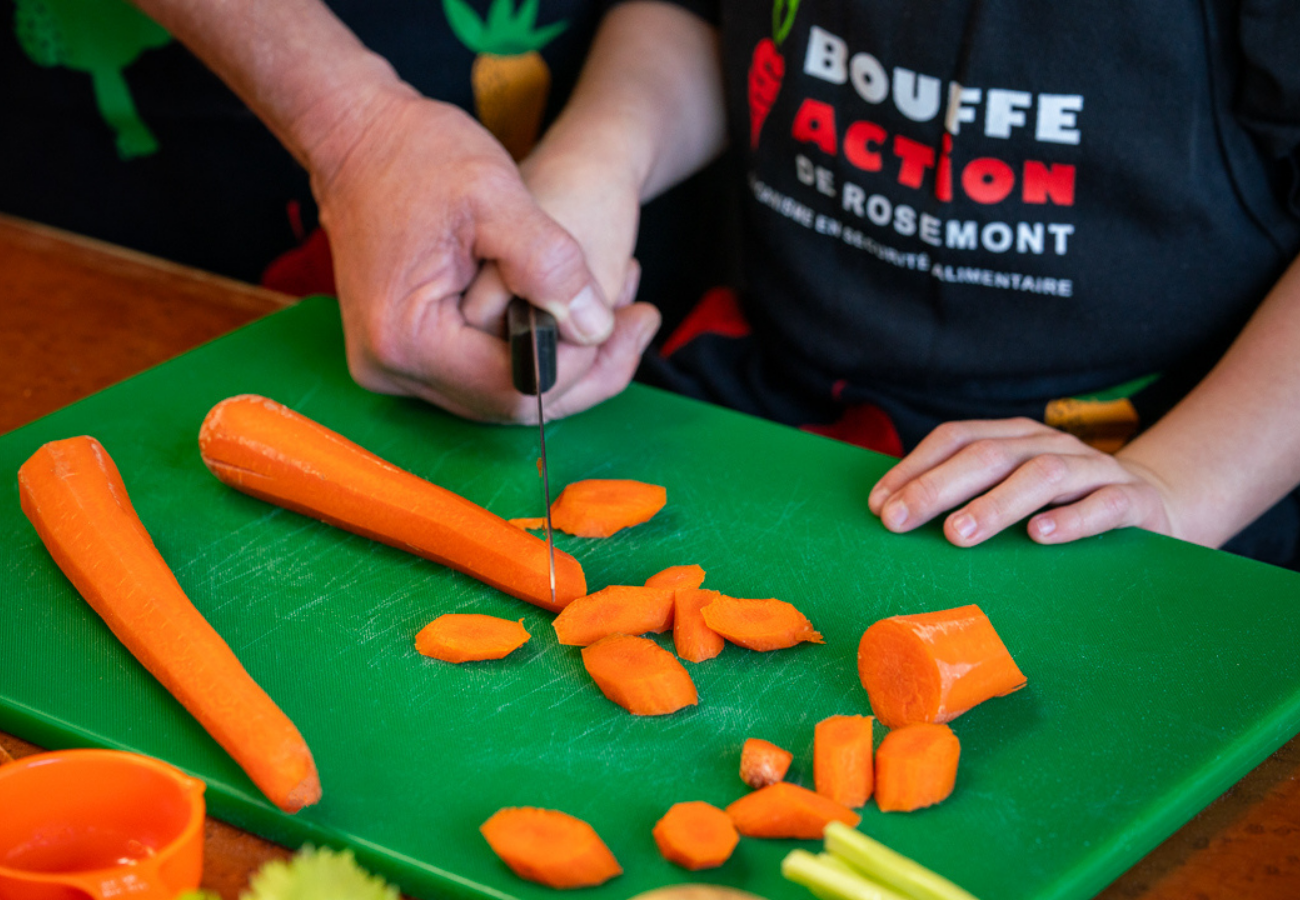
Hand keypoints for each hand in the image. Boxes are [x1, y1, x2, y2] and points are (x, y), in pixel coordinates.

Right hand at [313, 86, 629, 420]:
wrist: (356, 136)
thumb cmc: (418, 154)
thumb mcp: (495, 195)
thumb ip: (549, 264)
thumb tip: (595, 329)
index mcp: (407, 338)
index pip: (514, 387)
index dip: (581, 365)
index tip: (628, 322)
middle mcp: (393, 368)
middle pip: (510, 404)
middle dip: (584, 371)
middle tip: (641, 325)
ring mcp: (395, 365)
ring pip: (502, 395)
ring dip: (564, 365)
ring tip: (619, 320)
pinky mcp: (406, 353)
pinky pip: (483, 374)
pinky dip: (532, 353)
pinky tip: (571, 320)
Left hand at [866, 418, 1175, 546]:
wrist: (1155, 502)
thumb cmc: (1062, 503)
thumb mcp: (1012, 490)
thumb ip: (965, 494)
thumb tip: (894, 513)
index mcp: (1015, 437)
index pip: (956, 439)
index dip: (914, 468)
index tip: (879, 505)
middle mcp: (1049, 445)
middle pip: (989, 455)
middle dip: (937, 487)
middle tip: (899, 519)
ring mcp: (1092, 470)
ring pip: (1041, 475)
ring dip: (994, 504)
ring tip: (957, 533)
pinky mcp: (1133, 500)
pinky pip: (1103, 505)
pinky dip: (1071, 519)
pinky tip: (1039, 536)